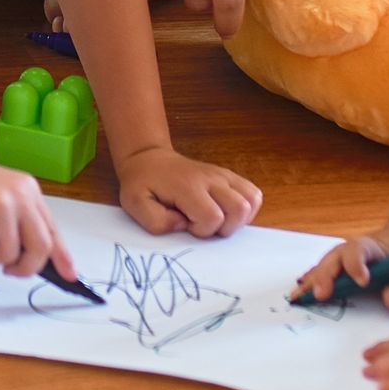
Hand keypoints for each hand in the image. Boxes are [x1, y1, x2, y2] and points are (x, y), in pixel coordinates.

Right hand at [0, 154, 71, 280]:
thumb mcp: (2, 197)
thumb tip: (39, 257)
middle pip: (40, 247)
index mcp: (28, 189)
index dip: (62, 257)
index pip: (52, 229)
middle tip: (11, 269)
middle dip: (26, 267)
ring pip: (9, 255)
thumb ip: (22, 221)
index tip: (70, 275)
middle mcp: (17, 195)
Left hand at [118, 144, 261, 238]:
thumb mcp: (135, 204)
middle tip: (204, 226)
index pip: (212, 217)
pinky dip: (246, 209)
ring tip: (217, 220)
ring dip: (239, 219)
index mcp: (188, 186)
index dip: (202, 230)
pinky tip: (226, 213)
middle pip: (240, 208)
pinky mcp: (229, 176)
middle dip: (225, 228)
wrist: (148, 159)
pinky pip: (253, 194)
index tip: (186, 224)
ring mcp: (223, 175)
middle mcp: (211, 178)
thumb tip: (184, 225)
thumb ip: (156, 221)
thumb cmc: (142, 183)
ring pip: (252, 199)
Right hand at [292, 221, 388, 309]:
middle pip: (333, 260)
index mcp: (369, 246)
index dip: (357, 265)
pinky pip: (320, 273)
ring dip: (310, 282)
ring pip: (322, 267)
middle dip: (325, 277)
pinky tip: (299, 294)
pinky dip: (309, 283)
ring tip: (298, 298)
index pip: (358, 251)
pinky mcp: (335, 267)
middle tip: (320, 295)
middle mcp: (349, 249)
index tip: (362, 282)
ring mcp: (339, 258)